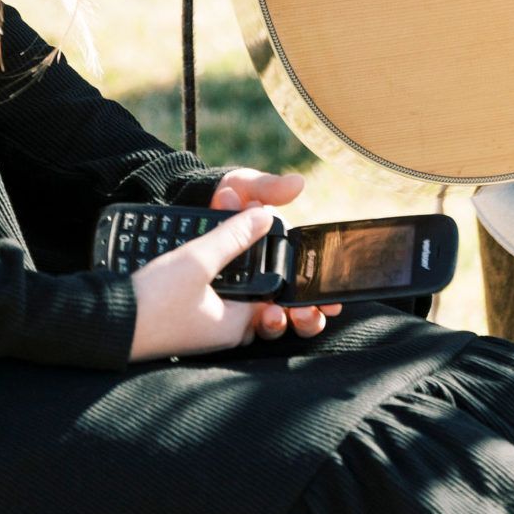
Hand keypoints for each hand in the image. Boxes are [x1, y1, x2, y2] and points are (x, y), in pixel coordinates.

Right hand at [127, 171, 337, 360]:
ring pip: (235, 294)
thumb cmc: (151, 301)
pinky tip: (207, 255)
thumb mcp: (197, 260)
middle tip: (260, 237)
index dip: (283, 271)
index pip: (276, 297)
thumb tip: (265, 216)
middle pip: (257, 295)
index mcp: (237, 325)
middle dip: (260, 267)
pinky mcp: (184, 320)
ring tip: (234, 239)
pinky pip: (214, 297)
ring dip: (236, 269)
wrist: (101, 323)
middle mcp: (224, 332)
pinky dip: (217, 277)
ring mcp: (203, 328)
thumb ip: (233, 237)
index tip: (285, 246)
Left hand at [210, 169, 340, 342]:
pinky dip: (258, 327)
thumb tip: (298, 184)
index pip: (308, 278)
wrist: (182, 208)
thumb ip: (269, 188)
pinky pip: (246, 330)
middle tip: (305, 311)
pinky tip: (259, 317)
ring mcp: (246, 298)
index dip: (322, 292)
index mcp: (279, 251)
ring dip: (284, 323)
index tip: (331, 299)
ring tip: (277, 315)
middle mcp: (267, 278)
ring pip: (274, 324)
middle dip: (308, 316)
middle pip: (296, 308)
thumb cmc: (220, 198)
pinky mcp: (225, 312)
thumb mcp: (244, 186)